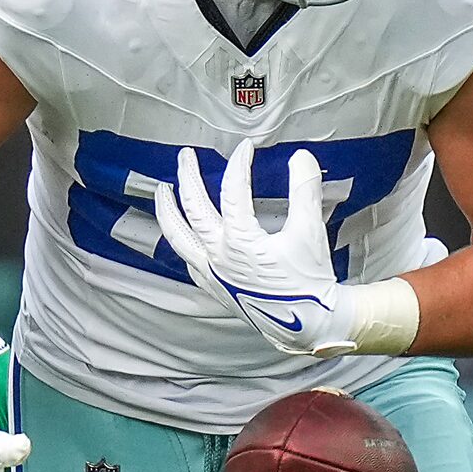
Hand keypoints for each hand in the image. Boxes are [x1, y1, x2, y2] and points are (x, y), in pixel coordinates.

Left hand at [155, 145, 418, 359]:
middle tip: (186, 156)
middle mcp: (218, 256)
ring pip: (177, 237)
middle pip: (192, 209)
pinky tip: (182, 232)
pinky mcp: (213, 286)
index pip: (232, 192)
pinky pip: (187, 259)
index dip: (238, 165)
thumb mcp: (310, 231)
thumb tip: (301, 155)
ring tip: (162, 190)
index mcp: (241, 242)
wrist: (307, 324)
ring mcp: (211, 273)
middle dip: (187, 178)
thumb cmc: (309, 279)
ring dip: (167, 210)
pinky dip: (181, 241)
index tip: (246, 148)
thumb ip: (305, 190)